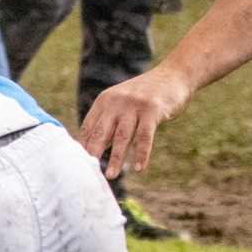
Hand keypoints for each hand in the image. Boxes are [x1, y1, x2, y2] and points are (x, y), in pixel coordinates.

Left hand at [77, 66, 194, 178]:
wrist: (174, 75)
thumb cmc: (145, 95)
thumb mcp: (122, 102)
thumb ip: (109, 121)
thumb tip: (92, 148)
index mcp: (104, 100)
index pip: (88, 127)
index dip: (82, 146)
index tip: (77, 164)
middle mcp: (116, 102)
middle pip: (101, 132)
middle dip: (93, 154)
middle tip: (87, 173)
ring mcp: (134, 105)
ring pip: (121, 137)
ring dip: (116, 159)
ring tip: (111, 176)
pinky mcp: (152, 110)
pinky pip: (145, 137)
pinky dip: (141, 154)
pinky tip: (139, 168)